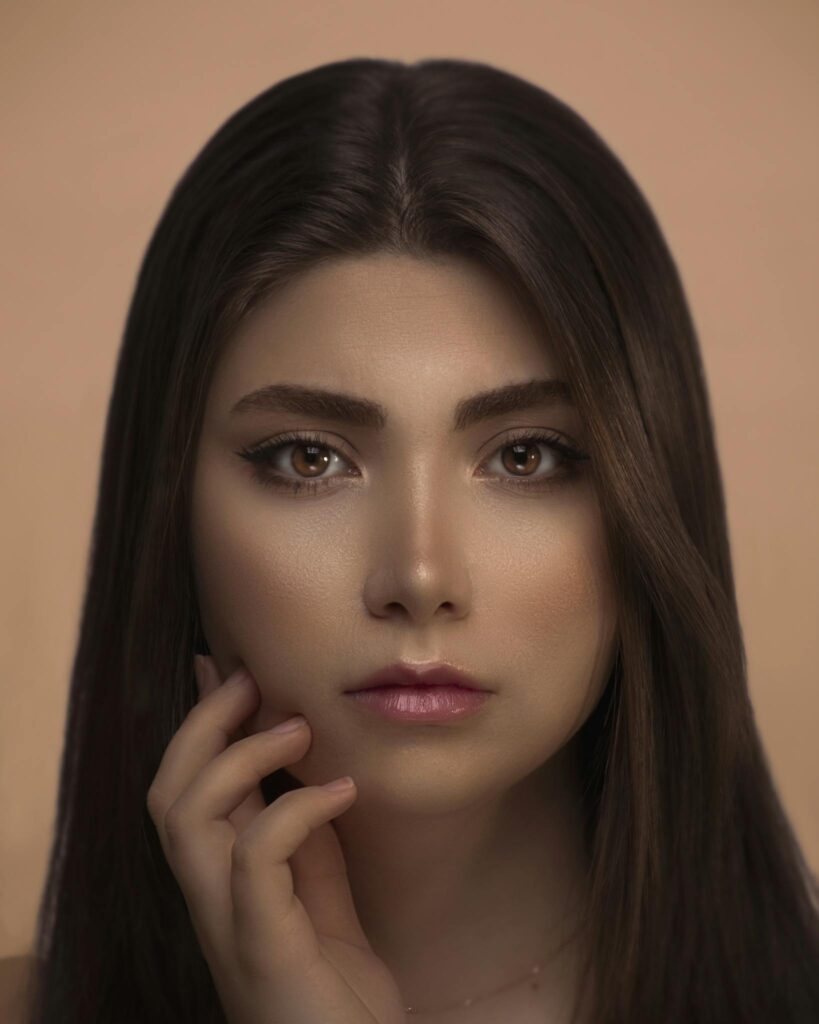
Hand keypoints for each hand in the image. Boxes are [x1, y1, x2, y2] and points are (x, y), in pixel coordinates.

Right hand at [146, 656, 406, 1023]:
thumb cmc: (336, 990)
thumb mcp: (321, 896)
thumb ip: (306, 842)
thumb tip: (306, 772)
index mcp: (222, 883)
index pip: (190, 789)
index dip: (201, 725)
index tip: (221, 665)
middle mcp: (210, 899)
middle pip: (169, 795)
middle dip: (203, 726)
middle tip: (250, 680)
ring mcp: (228, 924)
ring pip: (187, 819)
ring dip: (238, 758)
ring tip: (297, 728)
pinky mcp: (262, 946)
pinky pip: (256, 859)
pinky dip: (295, 811)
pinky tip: (341, 791)